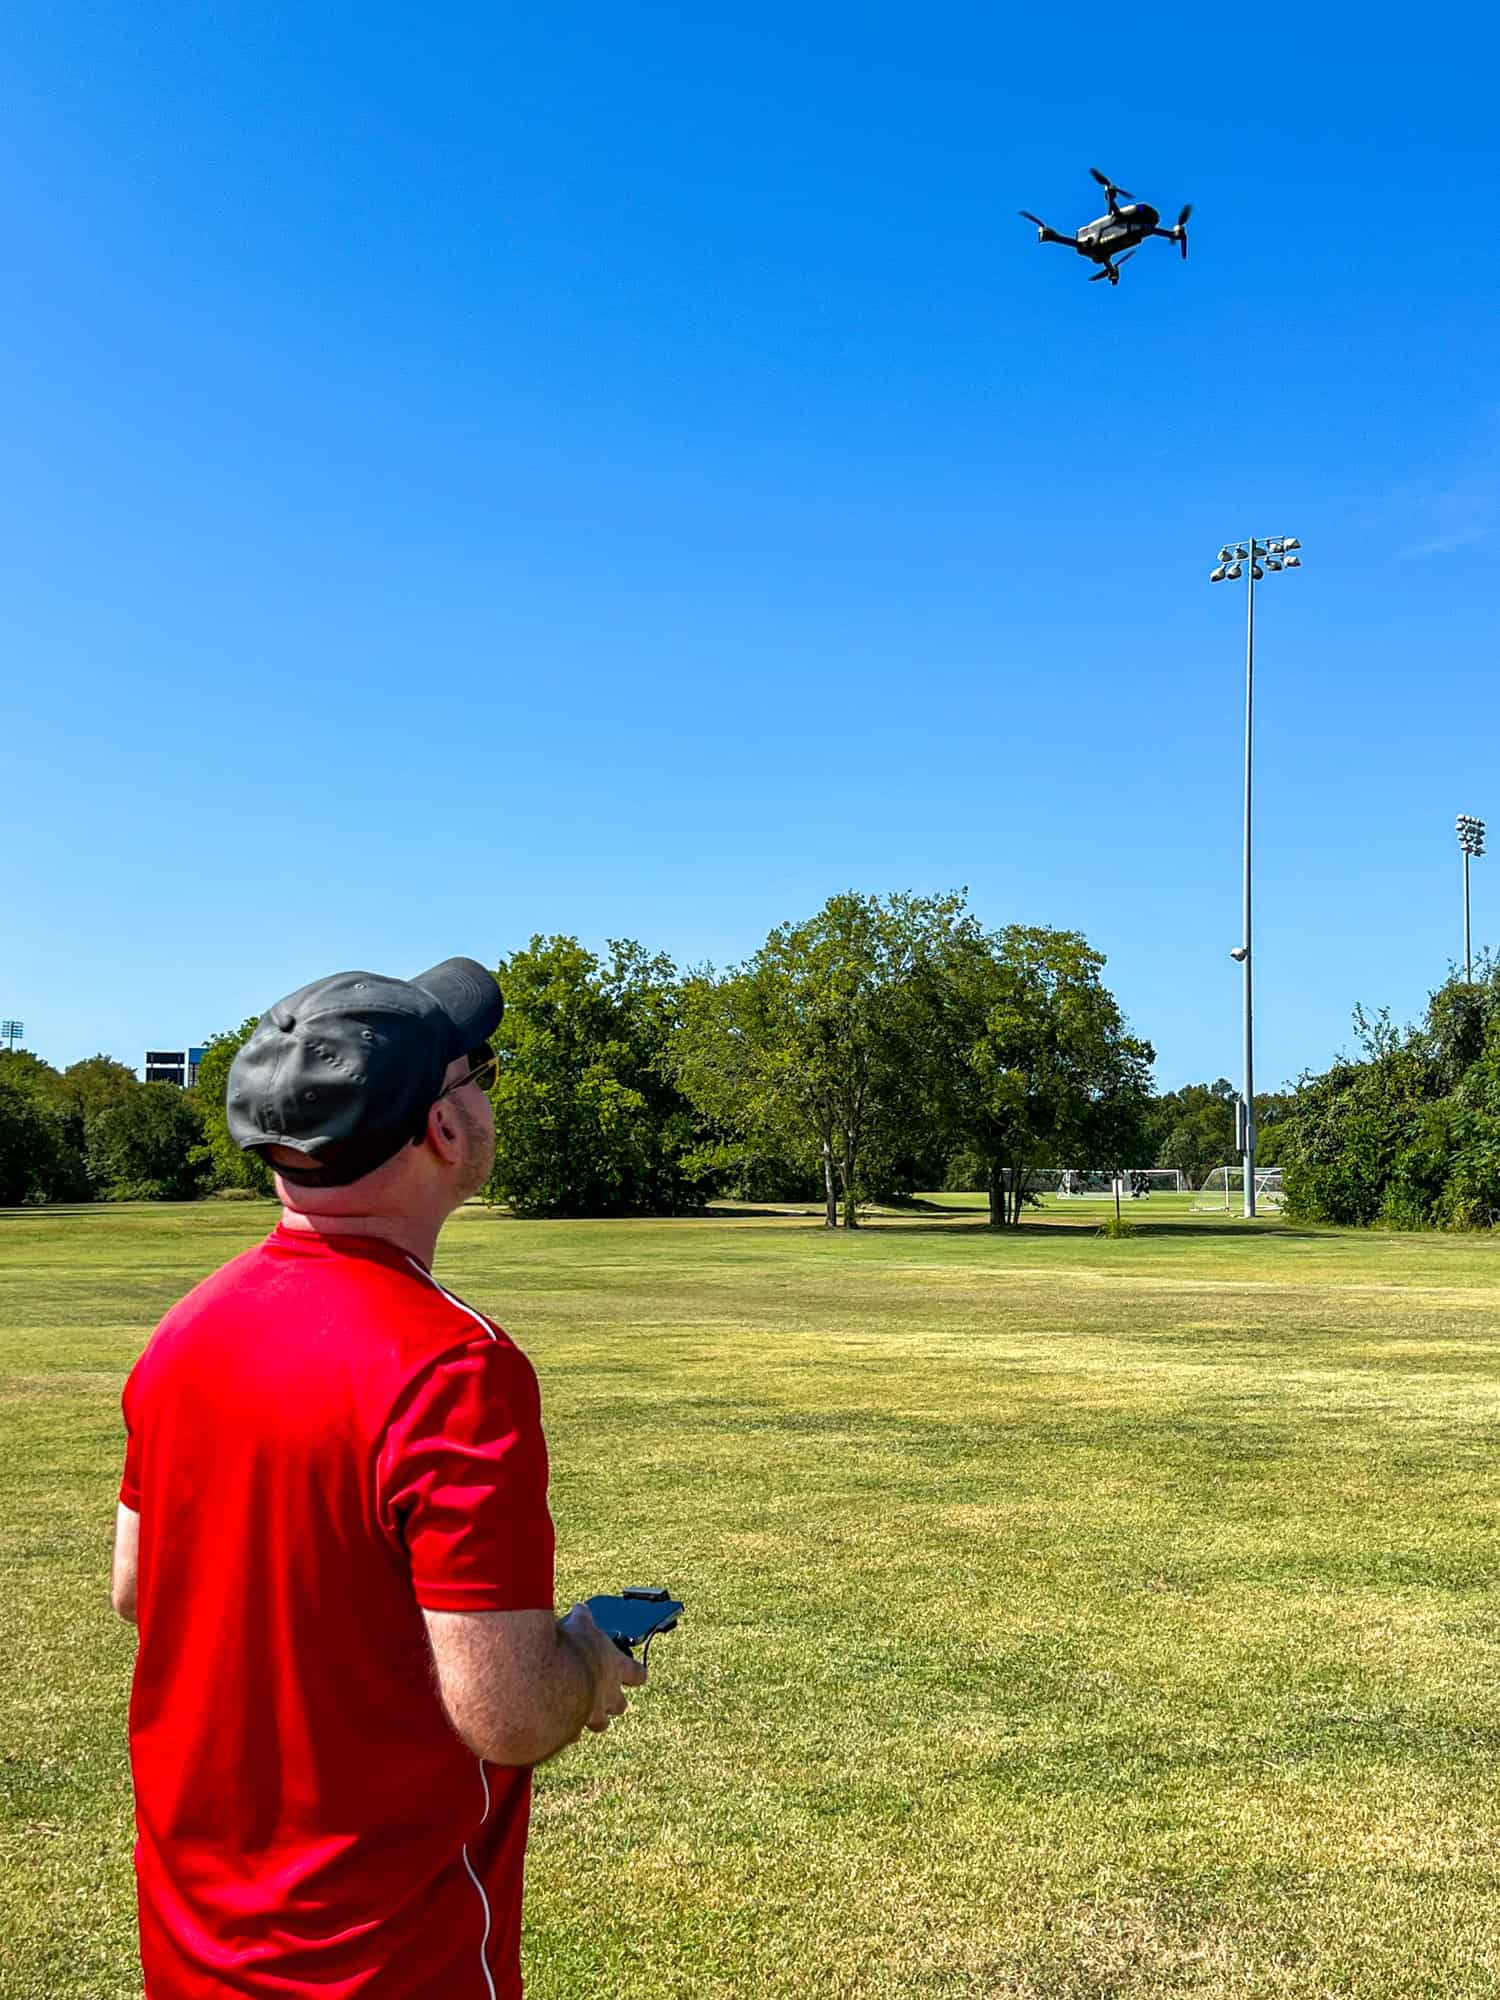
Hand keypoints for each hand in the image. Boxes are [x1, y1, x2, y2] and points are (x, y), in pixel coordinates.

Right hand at [559, 1603, 648, 1733]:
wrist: (553, 1683)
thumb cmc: (573, 1651)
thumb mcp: (580, 1626)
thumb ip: (583, 1619)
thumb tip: (581, 1610)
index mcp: (616, 1667)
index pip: (637, 1674)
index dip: (636, 1673)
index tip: (637, 1673)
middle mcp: (608, 1695)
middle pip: (620, 1705)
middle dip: (614, 1702)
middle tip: (604, 1694)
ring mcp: (591, 1714)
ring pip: (599, 1723)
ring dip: (591, 1717)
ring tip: (578, 1709)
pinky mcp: (571, 1728)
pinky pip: (572, 1732)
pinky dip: (565, 1727)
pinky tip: (555, 1720)